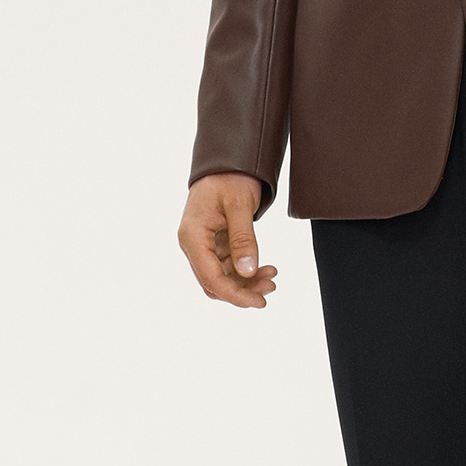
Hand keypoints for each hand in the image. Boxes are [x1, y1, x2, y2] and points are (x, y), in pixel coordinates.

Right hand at [179, 173, 277, 306]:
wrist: (227, 163)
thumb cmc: (230, 178)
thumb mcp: (240, 205)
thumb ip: (243, 239)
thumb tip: (248, 271)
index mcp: (192, 236)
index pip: (210, 277)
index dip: (234, 295)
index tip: (258, 302)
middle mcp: (193, 244)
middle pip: (214, 282)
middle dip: (242, 291)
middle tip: (270, 289)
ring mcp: (203, 245)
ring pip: (223, 278)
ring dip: (247, 283)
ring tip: (272, 278)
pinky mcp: (214, 245)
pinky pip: (228, 267)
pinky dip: (246, 271)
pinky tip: (265, 269)